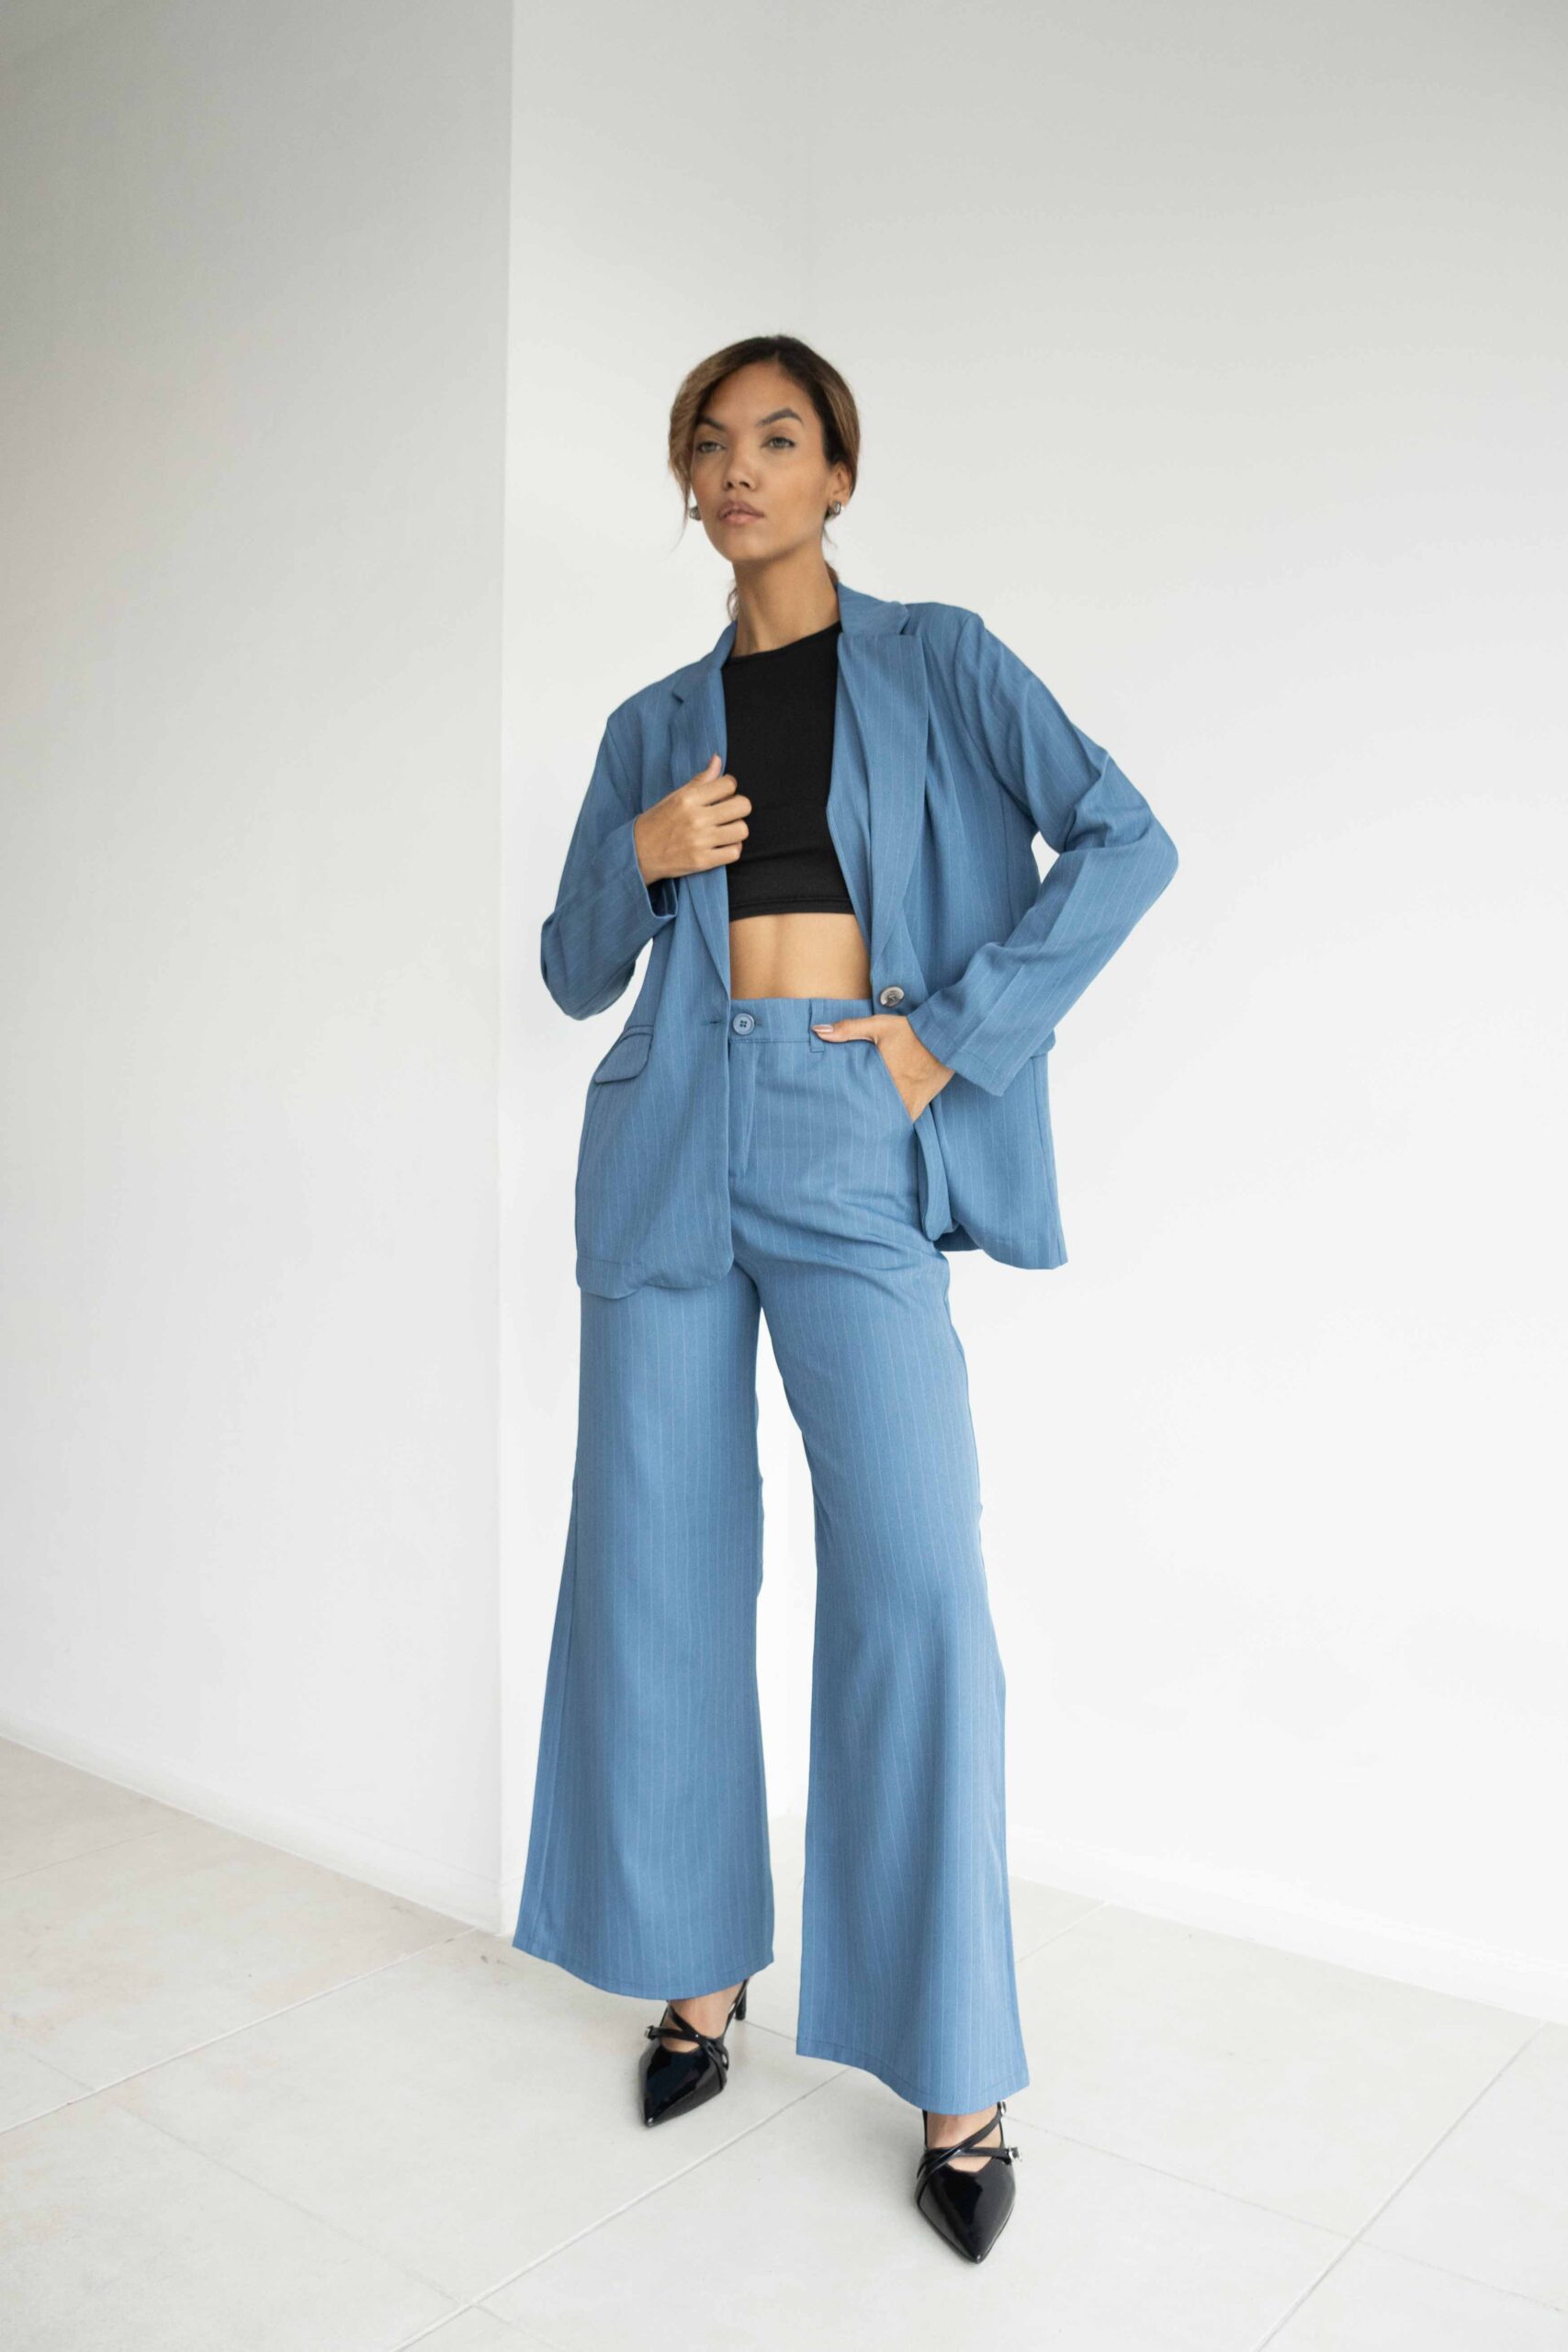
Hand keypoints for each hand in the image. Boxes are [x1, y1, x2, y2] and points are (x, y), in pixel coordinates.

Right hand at [634, 754, 750, 883]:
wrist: (638, 852)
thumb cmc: (657, 821)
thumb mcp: (675, 796)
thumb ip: (700, 780)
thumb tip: (717, 759)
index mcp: (688, 798)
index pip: (729, 784)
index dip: (730, 787)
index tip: (723, 794)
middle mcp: (696, 818)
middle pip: (742, 806)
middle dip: (739, 807)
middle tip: (728, 812)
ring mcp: (700, 841)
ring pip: (742, 830)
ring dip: (737, 829)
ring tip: (726, 829)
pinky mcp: (703, 861)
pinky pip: (734, 853)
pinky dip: (732, 848)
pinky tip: (723, 845)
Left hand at [810, 1013, 953, 1121]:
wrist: (947, 1037)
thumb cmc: (911, 1031)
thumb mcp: (879, 1025)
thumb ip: (848, 1029)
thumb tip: (818, 1030)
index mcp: (881, 1079)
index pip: (857, 1103)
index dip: (844, 1112)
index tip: (832, 1116)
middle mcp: (895, 1096)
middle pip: (872, 1117)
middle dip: (858, 1121)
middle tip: (842, 1126)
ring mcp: (909, 1102)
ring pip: (888, 1122)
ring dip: (877, 1124)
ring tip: (860, 1131)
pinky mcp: (920, 1102)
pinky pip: (906, 1120)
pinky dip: (896, 1123)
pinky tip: (885, 1128)